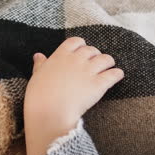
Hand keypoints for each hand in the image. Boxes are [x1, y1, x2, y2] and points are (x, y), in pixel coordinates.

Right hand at [24, 37, 123, 154]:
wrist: (49, 112)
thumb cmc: (39, 96)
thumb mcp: (36, 76)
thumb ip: (40, 64)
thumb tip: (38, 55)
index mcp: (61, 56)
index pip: (75, 42)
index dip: (81, 46)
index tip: (81, 52)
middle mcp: (76, 59)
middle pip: (92, 50)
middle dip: (94, 55)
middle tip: (94, 63)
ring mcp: (88, 71)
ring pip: (105, 59)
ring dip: (108, 62)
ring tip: (108, 67)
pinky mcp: (98, 84)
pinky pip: (114, 74)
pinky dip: (117, 74)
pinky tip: (117, 75)